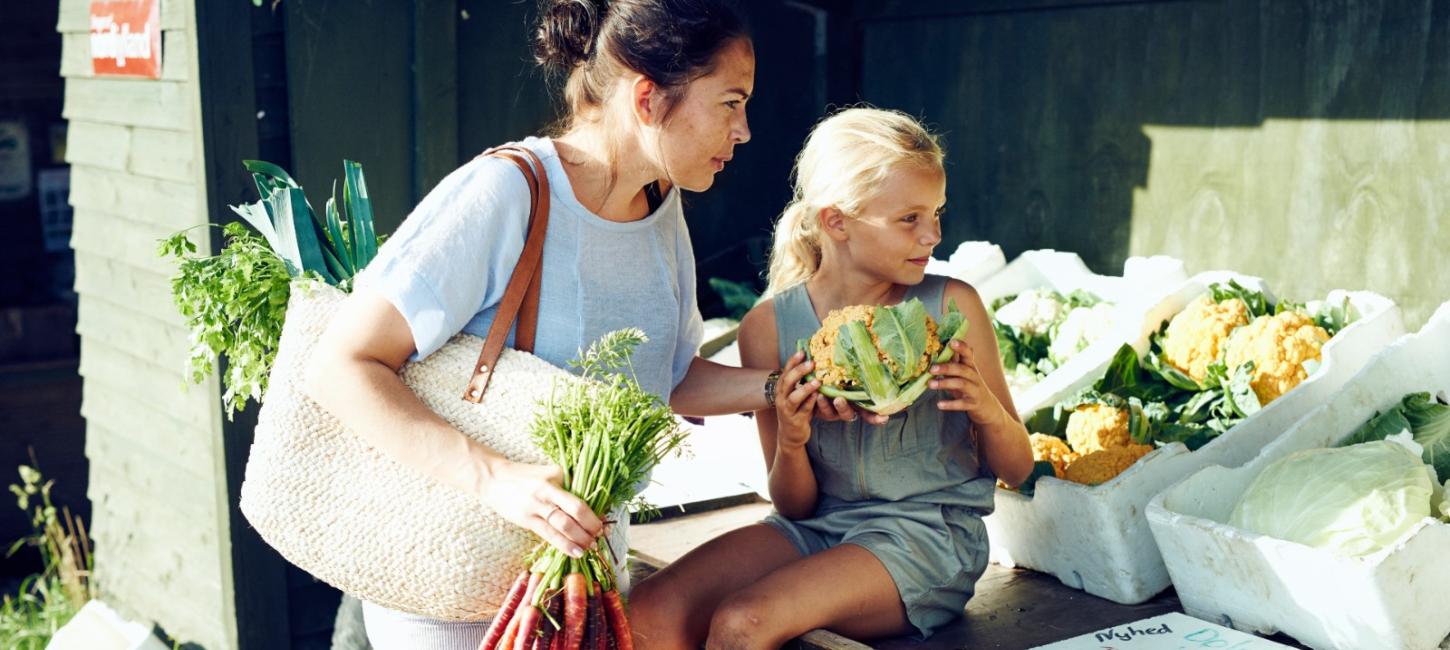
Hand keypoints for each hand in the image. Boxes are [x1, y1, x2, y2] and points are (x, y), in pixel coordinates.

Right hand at [479, 459, 602, 557]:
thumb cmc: (525, 476)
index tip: (603, 522)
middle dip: (590, 527)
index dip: (593, 513)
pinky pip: (548, 535)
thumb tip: (590, 507)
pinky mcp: (526, 520)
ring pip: (562, 526)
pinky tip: (574, 551)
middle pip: (574, 511)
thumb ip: (566, 486)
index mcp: (555, 478)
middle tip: (599, 536)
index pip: (579, 497)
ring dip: (580, 539)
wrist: (493, 478)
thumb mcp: (548, 474)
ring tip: (590, 547)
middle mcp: (546, 491)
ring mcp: (535, 506)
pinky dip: (564, 545)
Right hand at [774, 352, 819, 449]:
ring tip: (817, 381)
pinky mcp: (795, 421)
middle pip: (787, 381)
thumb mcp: (795, 393)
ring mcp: (787, 410)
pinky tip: (818, 396)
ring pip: (794, 397)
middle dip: (799, 371)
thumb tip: (813, 360)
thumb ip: (800, 380)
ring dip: (805, 388)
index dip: (793, 361)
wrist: (790, 434)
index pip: (785, 371)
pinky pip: (804, 410)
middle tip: (812, 363)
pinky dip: (810, 403)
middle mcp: (781, 398)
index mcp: (781, 388)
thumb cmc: (796, 409)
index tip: (803, 352)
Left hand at [929, 339, 1003, 420]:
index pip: (968, 354)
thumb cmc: (969, 387)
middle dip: (946, 367)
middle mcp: (974, 376)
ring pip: (962, 384)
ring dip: (945, 383)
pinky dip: (950, 404)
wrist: (987, 407)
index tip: (951, 342)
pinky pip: (962, 404)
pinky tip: (939, 404)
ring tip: (930, 384)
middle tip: (931, 369)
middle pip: (962, 369)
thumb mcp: (963, 374)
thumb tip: (935, 350)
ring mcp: (975, 390)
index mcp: (970, 367)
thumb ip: (952, 363)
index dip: (961, 347)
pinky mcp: (973, 404)